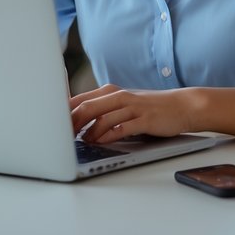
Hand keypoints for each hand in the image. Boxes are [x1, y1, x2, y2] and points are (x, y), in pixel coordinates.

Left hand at [69, 83, 195, 143]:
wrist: (181, 106)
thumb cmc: (149, 107)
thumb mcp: (123, 103)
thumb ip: (103, 109)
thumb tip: (76, 121)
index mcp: (110, 92)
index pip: (79, 99)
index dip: (64, 113)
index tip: (53, 124)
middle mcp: (119, 96)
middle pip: (87, 108)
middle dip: (71, 123)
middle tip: (62, 135)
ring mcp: (131, 107)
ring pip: (102, 118)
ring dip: (89, 132)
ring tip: (82, 141)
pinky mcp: (143, 119)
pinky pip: (122, 128)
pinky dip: (108, 136)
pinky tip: (101, 142)